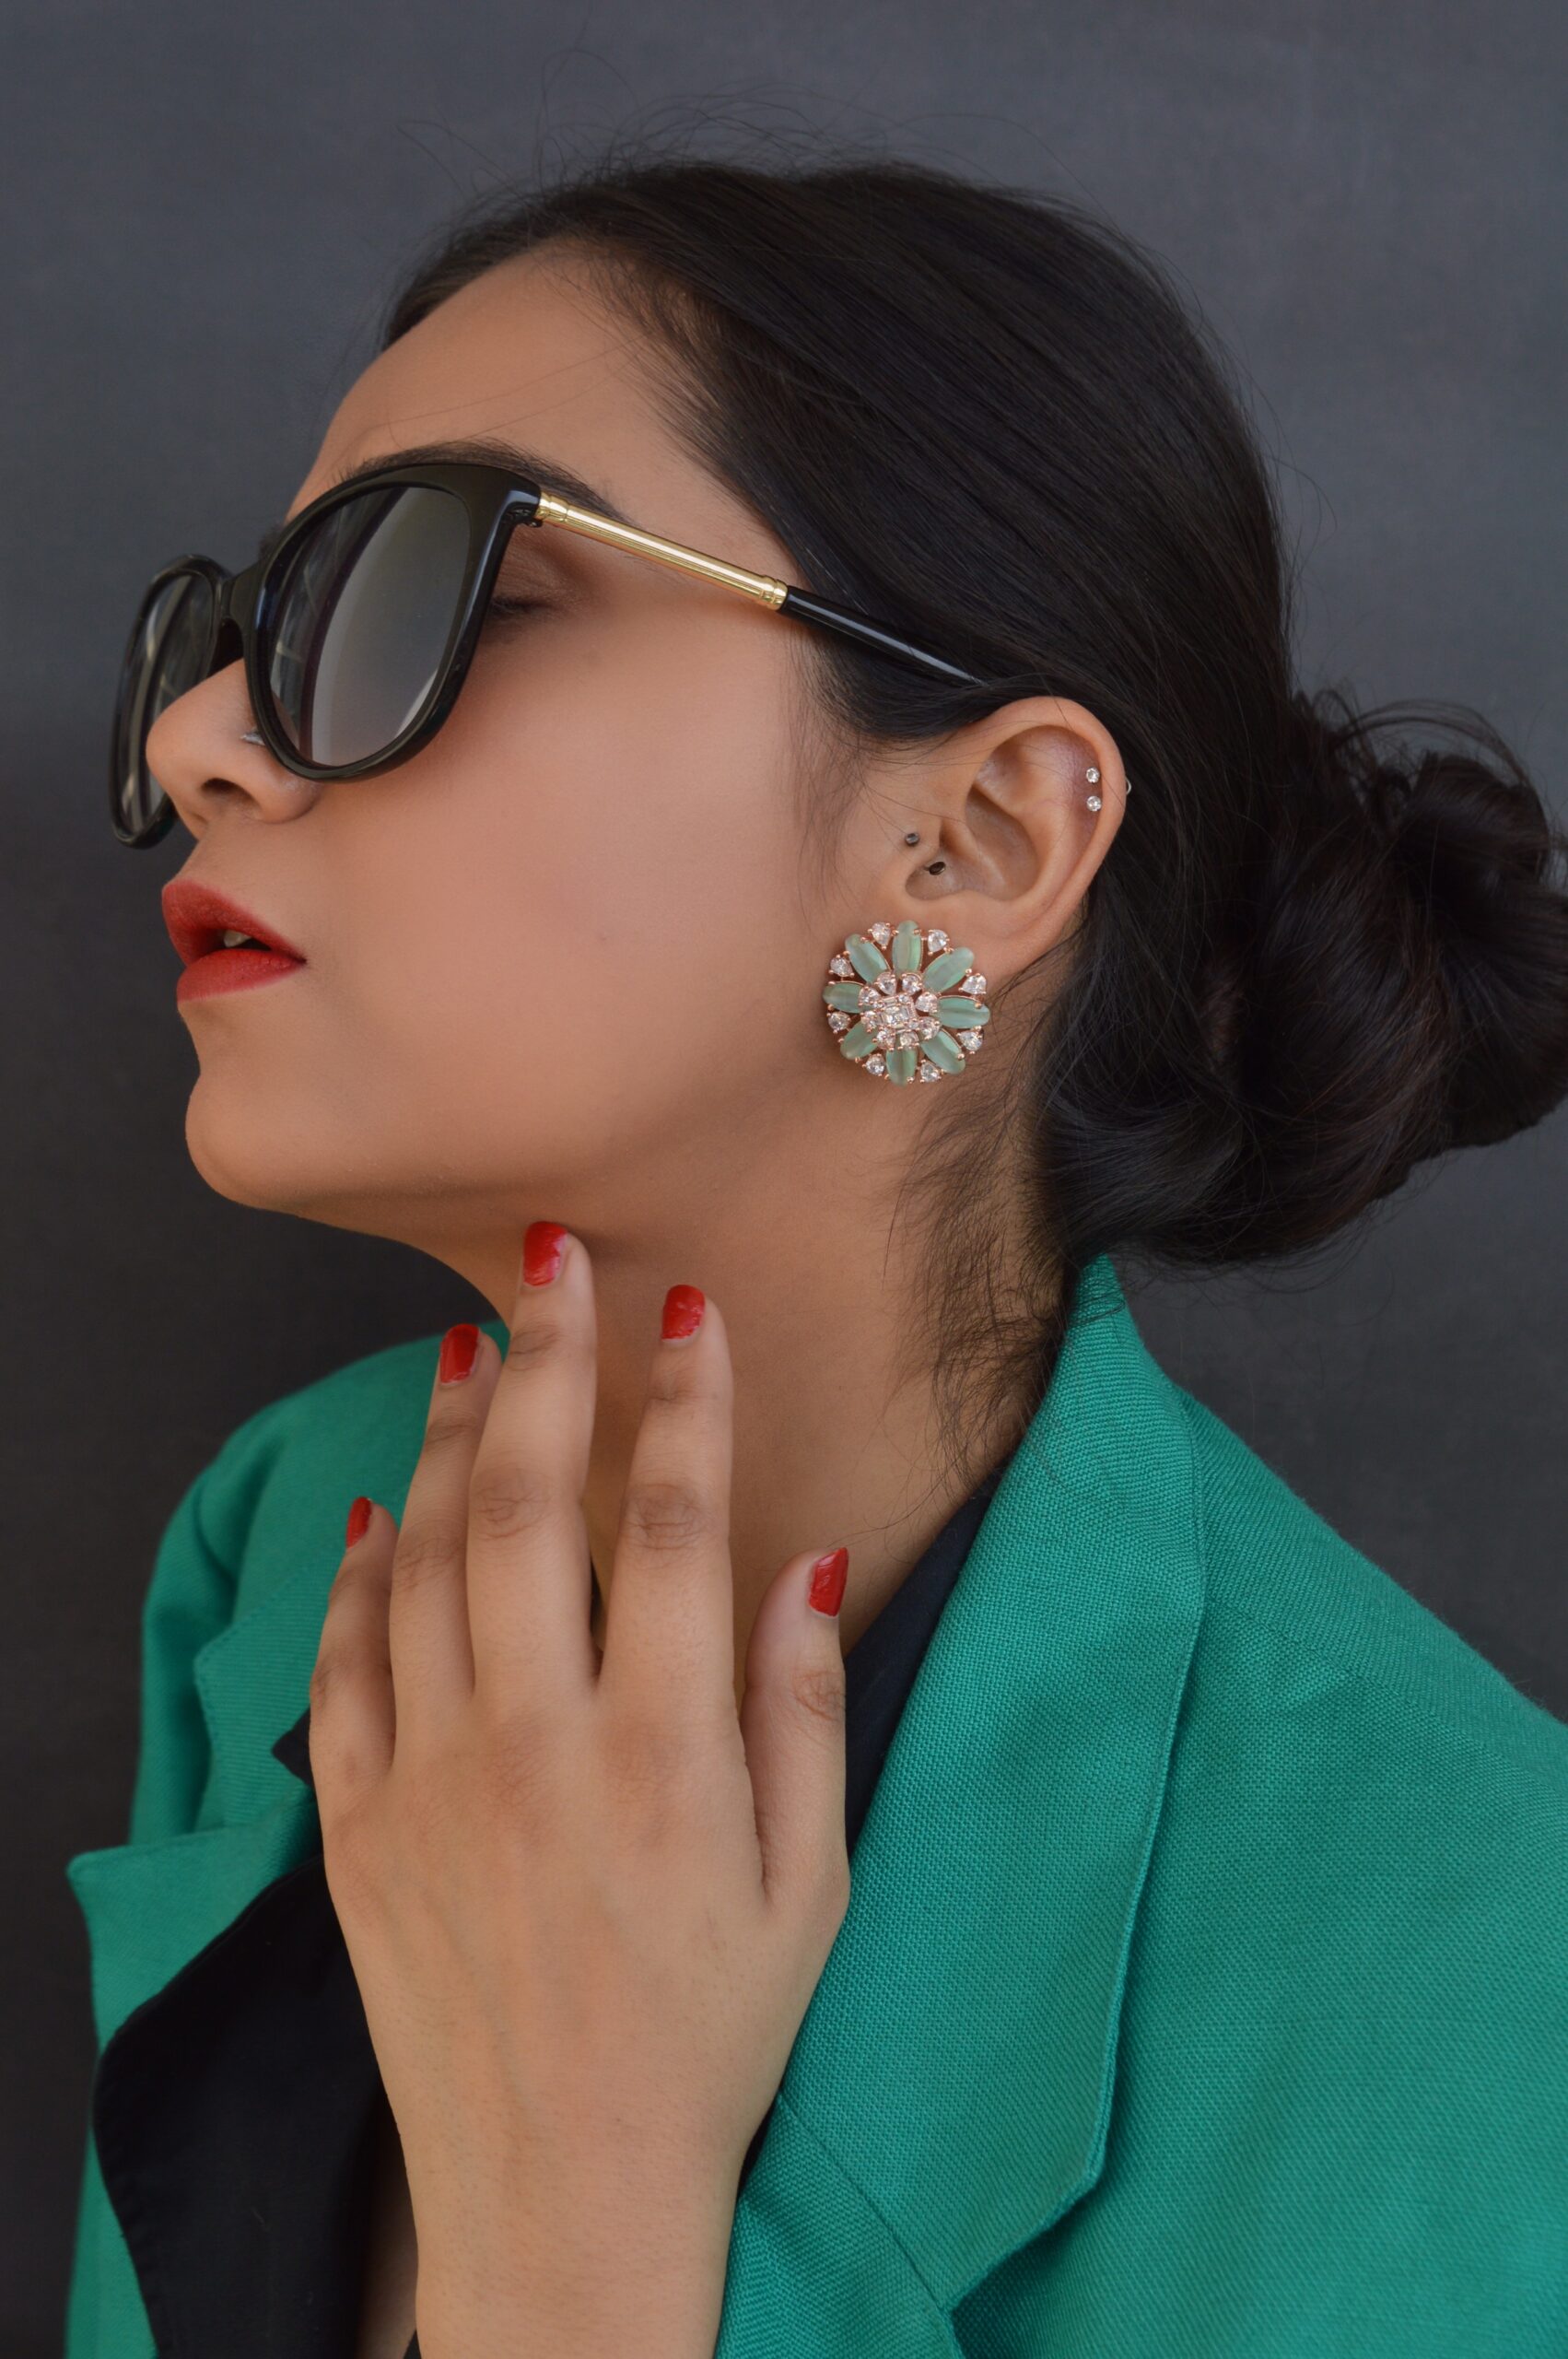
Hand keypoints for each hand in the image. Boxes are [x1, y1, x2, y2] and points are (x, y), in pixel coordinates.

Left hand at [307, 1220, 852, 2358]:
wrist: (560, 2194)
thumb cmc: (711, 2038)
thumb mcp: (812, 1885)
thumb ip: (806, 1710)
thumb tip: (811, 1559)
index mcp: (666, 1755)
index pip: (676, 1527)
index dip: (687, 1402)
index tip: (688, 1309)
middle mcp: (537, 1747)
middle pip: (534, 1505)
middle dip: (548, 1362)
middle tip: (553, 1259)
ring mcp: (431, 1784)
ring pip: (428, 1560)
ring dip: (454, 1438)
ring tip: (472, 1348)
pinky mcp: (356, 1831)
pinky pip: (343, 1666)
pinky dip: (360, 1571)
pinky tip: (385, 1504)